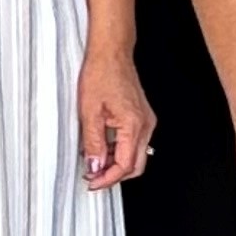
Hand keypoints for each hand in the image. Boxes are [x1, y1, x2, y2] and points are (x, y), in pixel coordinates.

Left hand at [77, 46, 154, 189]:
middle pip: (135, 165)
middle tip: (93, 177)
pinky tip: (103, 147)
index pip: (125, 165)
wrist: (111, 53)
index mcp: (134, 125)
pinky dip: (120, 150)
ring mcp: (146, 121)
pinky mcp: (142, 117)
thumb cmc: (101, 74)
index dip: (107, 178)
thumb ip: (93, 142)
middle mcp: (145, 125)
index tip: (93, 182)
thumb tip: (95, 166)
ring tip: (94, 162)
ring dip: (116, 163)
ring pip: (136, 155)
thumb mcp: (90, 112)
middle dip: (114, 175)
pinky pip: (134, 142)